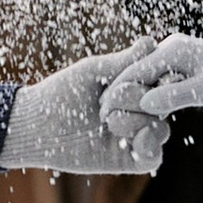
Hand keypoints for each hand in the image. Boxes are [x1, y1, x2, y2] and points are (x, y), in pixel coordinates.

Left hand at [0, 50, 165, 177]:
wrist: (37, 125)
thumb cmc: (61, 93)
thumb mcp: (94, 71)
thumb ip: (125, 61)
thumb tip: (152, 42)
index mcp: (133, 89)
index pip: (164, 82)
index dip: (164, 78)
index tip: (156, 75)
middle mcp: (138, 113)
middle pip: (163, 105)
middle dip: (138, 98)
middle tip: (105, 101)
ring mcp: (134, 137)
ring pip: (161, 129)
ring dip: (137, 121)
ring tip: (108, 121)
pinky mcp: (127, 160)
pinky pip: (153, 157)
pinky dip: (148, 146)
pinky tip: (131, 139)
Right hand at [97, 32, 202, 145]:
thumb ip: (174, 96)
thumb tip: (146, 105)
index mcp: (172, 50)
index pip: (134, 71)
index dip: (117, 92)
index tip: (103, 111)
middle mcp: (168, 51)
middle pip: (134, 75)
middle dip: (119, 95)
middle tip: (102, 118)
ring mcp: (172, 59)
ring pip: (143, 80)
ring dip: (131, 98)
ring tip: (114, 119)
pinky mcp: (177, 69)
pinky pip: (154, 83)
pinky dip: (145, 97)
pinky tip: (137, 115)